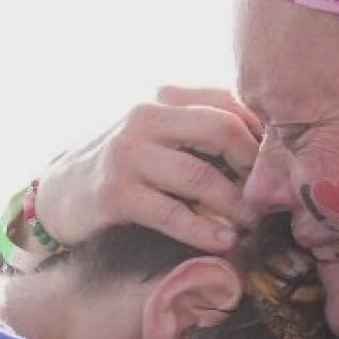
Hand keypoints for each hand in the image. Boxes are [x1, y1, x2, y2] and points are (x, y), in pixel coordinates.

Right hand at [35, 87, 263, 253]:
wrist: (60, 190)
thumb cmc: (123, 163)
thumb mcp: (158, 132)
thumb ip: (199, 126)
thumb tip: (267, 143)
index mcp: (163, 96)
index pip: (227, 101)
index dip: (261, 132)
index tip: (278, 163)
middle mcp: (144, 116)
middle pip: (221, 129)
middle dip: (254, 165)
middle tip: (270, 193)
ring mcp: (128, 154)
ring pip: (200, 176)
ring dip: (235, 205)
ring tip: (252, 223)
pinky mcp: (116, 193)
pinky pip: (172, 213)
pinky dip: (204, 231)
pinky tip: (224, 242)